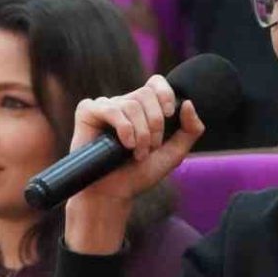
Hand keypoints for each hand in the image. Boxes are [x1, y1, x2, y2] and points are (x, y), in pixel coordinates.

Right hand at [62, 75, 204, 256]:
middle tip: (150, 148)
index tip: (169, 114)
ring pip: (131, 104)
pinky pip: (109, 108)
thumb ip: (190, 130)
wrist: (114, 193)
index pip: (155, 83)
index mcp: (142, 109)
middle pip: (146, 94)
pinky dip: (122, 127)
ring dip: (140, 133)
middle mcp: (123, 104)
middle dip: (155, 124)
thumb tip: (188, 103)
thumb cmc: (140, 174)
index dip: (165, 93)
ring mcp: (104, 107)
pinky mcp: (87, 112)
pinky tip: (124, 144)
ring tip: (136, 154)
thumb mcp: (174, 153)